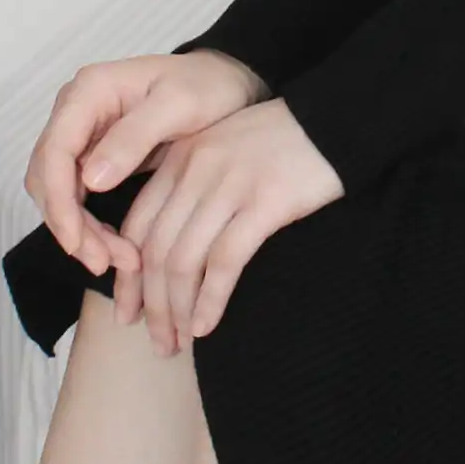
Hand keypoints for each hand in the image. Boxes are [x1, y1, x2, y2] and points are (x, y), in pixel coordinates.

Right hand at [22, 50, 265, 279]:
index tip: (77, 242)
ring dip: (79, 231)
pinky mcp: (92, 155)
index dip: (59, 202)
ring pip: (59, 192)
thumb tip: (91, 180)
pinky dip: (91, 226)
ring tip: (117, 261)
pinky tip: (117, 248)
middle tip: (103, 262)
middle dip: (69, 224)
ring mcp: (81, 133)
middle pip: (47, 177)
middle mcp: (75, 111)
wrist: (224, 82)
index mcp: (89, 91)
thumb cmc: (207, 86)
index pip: (54, 152)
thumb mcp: (179, 105)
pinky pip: (77, 197)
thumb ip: (134, 136)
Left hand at [105, 96, 344, 353]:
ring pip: (183, 260)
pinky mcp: (263, 202)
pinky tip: (206, 326)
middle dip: (150, 305)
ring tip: (179, 343)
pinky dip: (210, 300)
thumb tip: (172, 254)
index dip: (127, 279)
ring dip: (175, 311)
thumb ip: (194, 190)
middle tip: (158, 344)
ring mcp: (228, 186)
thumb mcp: (225, 156)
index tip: (129, 314)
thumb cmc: (283, 146)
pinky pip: (224, 261)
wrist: (336, 119)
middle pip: (154, 250)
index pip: (136, 228)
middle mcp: (194, 170)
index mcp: (179, 159)